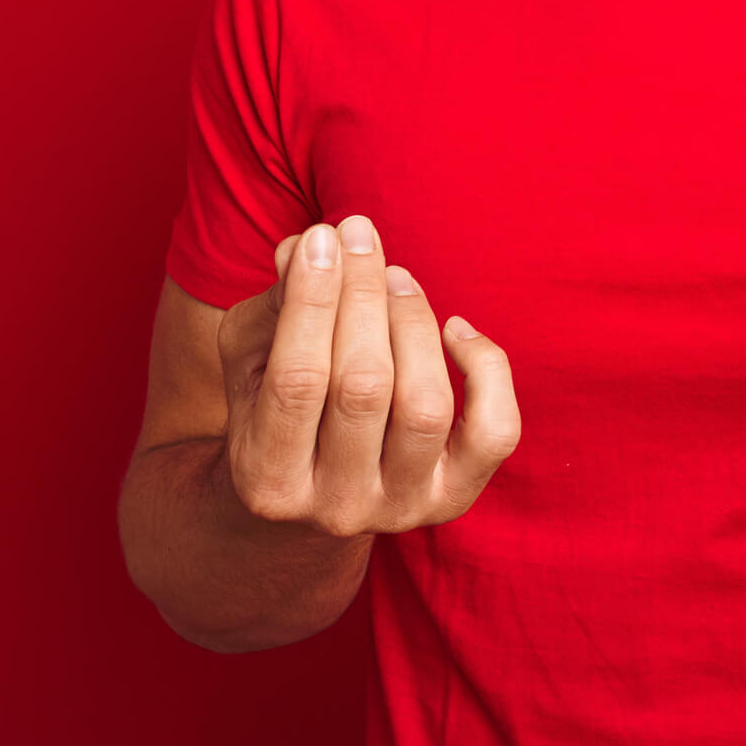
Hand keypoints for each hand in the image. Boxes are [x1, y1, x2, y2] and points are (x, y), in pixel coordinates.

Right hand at [217, 216, 520, 538]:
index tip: (324, 236)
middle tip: (361, 236)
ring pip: (425, 407)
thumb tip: (308, 247)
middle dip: (365, 297)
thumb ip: (273, 307)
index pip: (298, 380)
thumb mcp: (252, 360)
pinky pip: (494, 431)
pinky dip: (486, 369)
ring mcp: (402, 507)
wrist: (314, 492)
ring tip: (398, 277)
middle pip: (364, 389)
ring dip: (414, 323)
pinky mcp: (455, 497)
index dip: (313, 301)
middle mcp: (338, 509)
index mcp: (268, 480)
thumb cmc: (276, 403)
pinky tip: (456, 329)